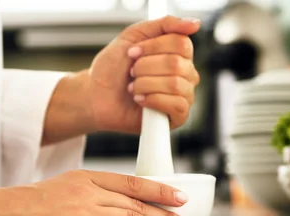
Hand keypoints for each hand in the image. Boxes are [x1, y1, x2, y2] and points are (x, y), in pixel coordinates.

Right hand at [0, 172, 193, 215]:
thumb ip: (92, 192)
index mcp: (85, 177)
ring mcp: (80, 214)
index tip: (181, 196)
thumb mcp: (63, 186)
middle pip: (136, 203)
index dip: (160, 189)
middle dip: (166, 214)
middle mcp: (87, 193)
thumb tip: (124, 204)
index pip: (132, 181)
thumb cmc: (28, 203)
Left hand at [87, 16, 200, 132]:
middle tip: (131, 72)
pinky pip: (177, 105)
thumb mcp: (133, 36)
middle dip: (145, 67)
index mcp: (178, 54)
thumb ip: (164, 25)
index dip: (153, 47)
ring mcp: (183, 95)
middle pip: (177, 64)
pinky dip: (152, 100)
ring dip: (145, 84)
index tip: (132, 52)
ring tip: (133, 88)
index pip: (181, 44)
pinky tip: (140, 100)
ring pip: (175, 84)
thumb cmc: (113, 69)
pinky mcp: (177, 117)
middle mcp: (185, 74)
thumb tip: (193, 24)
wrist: (96, 96)